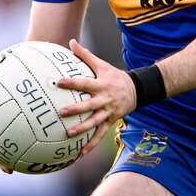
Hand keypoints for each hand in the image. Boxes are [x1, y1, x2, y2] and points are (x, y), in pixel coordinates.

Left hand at [56, 39, 137, 155]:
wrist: (137, 90)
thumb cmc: (114, 76)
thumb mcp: (102, 65)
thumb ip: (85, 56)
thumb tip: (71, 42)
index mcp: (101, 85)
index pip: (85, 83)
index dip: (72, 82)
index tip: (58, 82)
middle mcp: (105, 99)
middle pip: (89, 105)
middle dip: (76, 109)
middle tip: (62, 112)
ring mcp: (108, 112)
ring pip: (95, 122)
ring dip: (83, 129)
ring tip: (69, 133)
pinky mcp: (111, 121)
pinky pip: (100, 134)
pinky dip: (91, 144)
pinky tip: (80, 153)